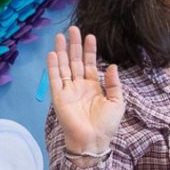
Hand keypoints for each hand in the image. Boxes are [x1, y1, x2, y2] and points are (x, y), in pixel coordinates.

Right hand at [47, 25, 124, 152]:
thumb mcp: (117, 102)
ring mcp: (68, 90)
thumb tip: (112, 66)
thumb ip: (114, 84)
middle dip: (74, 45)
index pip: (90, 64)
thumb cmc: (106, 124)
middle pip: (75, 61)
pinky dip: (53, 67)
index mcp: (93, 86)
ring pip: (64, 66)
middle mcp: (79, 86)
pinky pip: (55, 79)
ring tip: (60, 36)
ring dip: (62, 51)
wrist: (94, 141)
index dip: (90, 50)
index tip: (90, 36)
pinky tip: (52, 54)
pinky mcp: (59, 97)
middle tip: (73, 28)